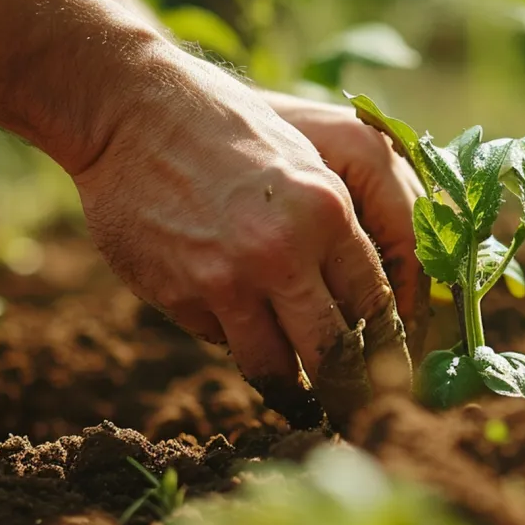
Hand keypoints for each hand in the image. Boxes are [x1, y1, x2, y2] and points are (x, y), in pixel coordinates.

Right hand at [70, 50, 410, 418]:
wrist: (133, 114)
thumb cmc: (230, 133)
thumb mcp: (307, 162)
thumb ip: (338, 230)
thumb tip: (370, 304)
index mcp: (329, 212)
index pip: (376, 304)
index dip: (386, 346)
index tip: (391, 371)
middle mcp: (285, 252)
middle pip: (335, 351)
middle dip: (351, 390)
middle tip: (358, 410)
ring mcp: (229, 280)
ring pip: (277, 367)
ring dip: (291, 387)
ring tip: (302, 399)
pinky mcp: (183, 296)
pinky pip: (223, 341)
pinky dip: (233, 338)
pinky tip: (228, 313)